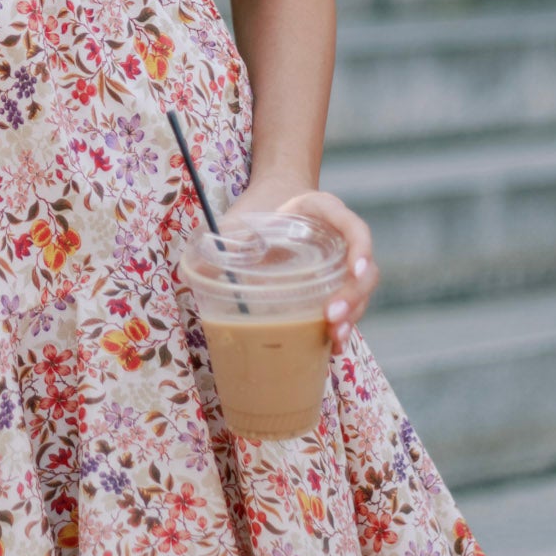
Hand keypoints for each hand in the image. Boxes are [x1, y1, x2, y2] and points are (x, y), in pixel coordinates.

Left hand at [215, 180, 378, 354]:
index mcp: (324, 212)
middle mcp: (340, 240)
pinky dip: (340, 329)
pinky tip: (330, 348)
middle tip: (331, 317)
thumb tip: (191, 271)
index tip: (355, 269)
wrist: (268, 207)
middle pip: (363, 270)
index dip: (361, 247)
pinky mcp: (333, 289)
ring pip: (359, 295)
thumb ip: (223, 237)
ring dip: (351, 318)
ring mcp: (341, 267)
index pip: (353, 226)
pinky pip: (346, 310)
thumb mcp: (241, 218)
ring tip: (334, 339)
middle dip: (353, 296)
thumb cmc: (255, 211)